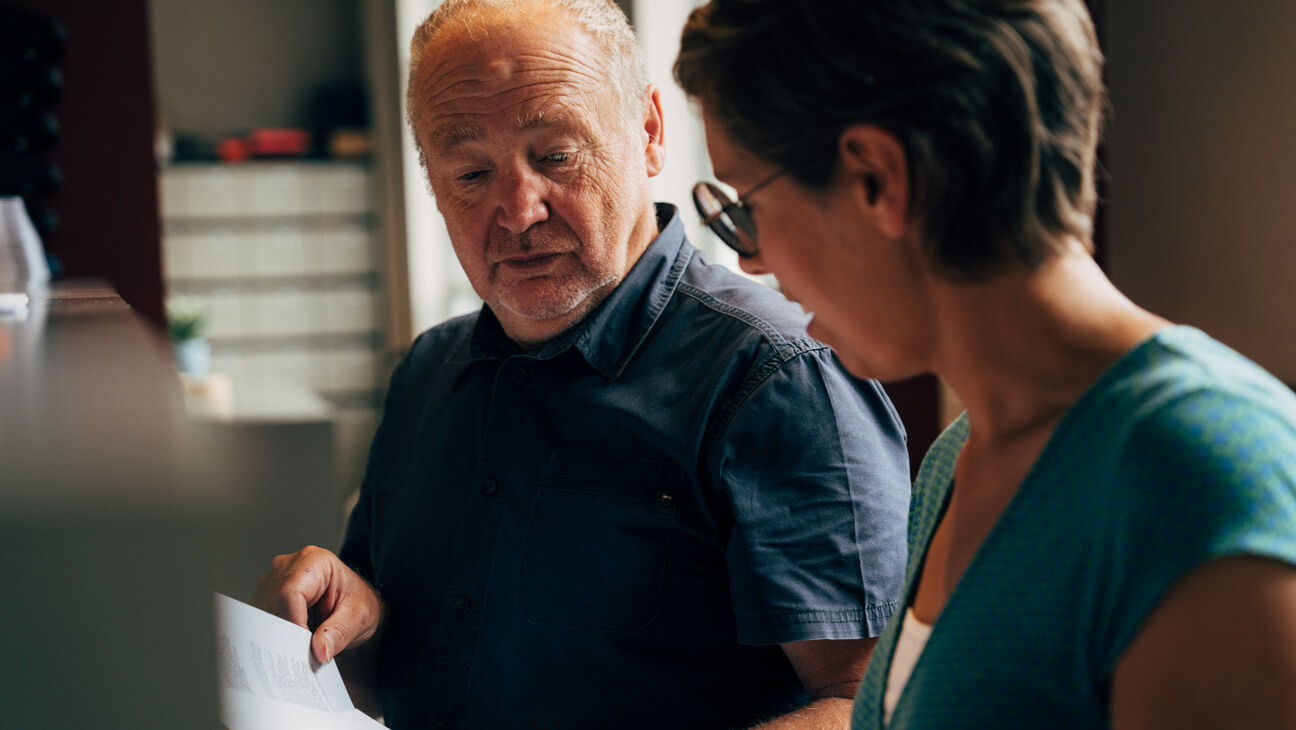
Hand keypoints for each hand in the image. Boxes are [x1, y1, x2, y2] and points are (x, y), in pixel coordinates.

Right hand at [254, 545, 381, 664]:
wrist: (352, 604)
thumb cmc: (356, 603)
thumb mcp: (359, 617)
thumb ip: (340, 633)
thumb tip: (319, 651)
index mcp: (314, 562)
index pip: (290, 593)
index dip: (293, 623)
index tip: (303, 648)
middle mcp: (288, 567)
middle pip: (272, 603)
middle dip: (285, 634)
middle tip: (301, 659)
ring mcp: (273, 582)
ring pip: (262, 614)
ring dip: (277, 637)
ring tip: (298, 655)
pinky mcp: (265, 598)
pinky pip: (260, 621)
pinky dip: (272, 638)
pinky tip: (288, 649)